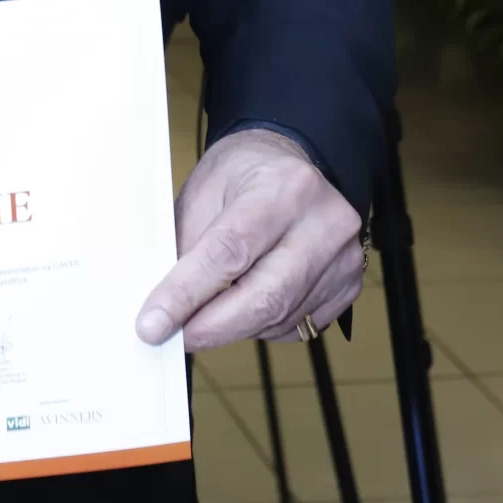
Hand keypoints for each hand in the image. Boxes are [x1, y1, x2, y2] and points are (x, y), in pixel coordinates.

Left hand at [136, 128, 363, 353]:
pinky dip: (261, 326)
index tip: (153, 324)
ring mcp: (344, 258)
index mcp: (284, 187)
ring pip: (278, 318)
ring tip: (208, 309)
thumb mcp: (202, 193)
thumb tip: (163, 308)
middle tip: (174, 336)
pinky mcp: (348, 286)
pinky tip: (246, 303)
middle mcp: (325, 222)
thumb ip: (185, 247)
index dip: (187, 293)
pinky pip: (296, 327)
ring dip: (233, 326)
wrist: (290, 166)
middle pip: (264, 297)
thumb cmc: (242, 176)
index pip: (230, 251)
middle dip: (211, 327)